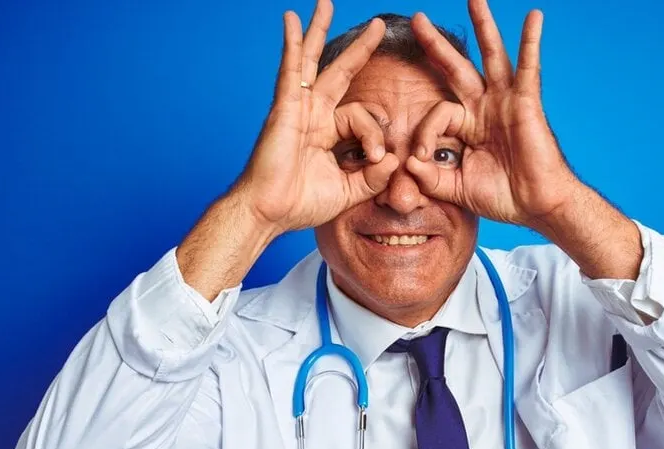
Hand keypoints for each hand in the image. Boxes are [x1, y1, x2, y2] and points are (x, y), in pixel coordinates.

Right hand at [232, 0, 400, 232]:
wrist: (270, 213)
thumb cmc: (300, 204)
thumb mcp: (349, 191)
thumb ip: (373, 177)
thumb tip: (393, 158)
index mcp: (327, 133)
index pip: (362, 117)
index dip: (374, 135)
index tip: (375, 158)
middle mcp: (313, 114)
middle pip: (339, 72)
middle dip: (359, 49)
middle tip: (377, 26)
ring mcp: (297, 107)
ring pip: (313, 61)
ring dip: (319, 31)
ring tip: (326, 3)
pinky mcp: (285, 107)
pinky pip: (291, 69)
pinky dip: (292, 44)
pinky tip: (292, 20)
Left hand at [405, 0, 576, 229]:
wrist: (536, 205)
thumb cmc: (502, 197)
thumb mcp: (455, 188)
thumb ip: (429, 177)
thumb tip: (406, 163)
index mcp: (467, 125)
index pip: (436, 113)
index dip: (424, 134)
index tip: (420, 158)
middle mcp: (485, 107)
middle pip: (456, 68)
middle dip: (436, 45)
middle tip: (417, 19)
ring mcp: (505, 101)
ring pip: (491, 56)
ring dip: (483, 26)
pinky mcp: (526, 102)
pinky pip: (528, 67)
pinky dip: (531, 41)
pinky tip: (534, 17)